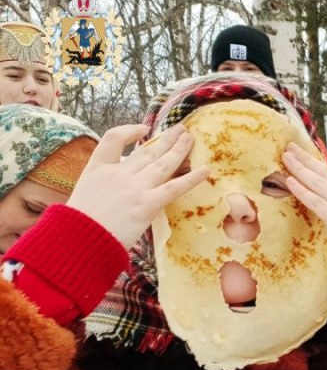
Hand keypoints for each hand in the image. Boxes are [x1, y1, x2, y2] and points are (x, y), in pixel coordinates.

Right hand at [65, 124, 206, 248]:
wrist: (78, 240)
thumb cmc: (77, 225)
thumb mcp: (84, 195)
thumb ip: (102, 185)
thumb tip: (116, 189)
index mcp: (97, 168)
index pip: (112, 138)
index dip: (129, 131)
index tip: (143, 130)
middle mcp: (117, 173)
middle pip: (146, 151)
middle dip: (165, 139)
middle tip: (180, 129)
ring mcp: (134, 187)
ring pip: (162, 163)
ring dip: (179, 149)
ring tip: (191, 138)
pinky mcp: (147, 204)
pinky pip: (174, 187)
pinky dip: (191, 178)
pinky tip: (205, 170)